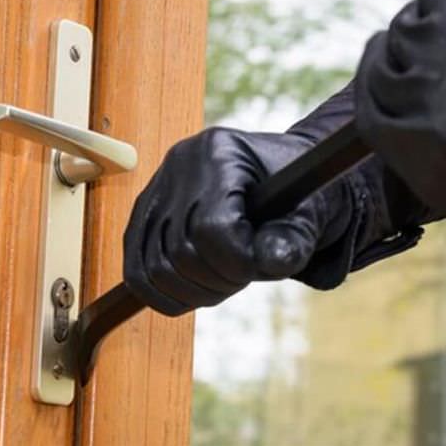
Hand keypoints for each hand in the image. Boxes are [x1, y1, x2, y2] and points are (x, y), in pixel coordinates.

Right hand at [124, 85, 430, 315]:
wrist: (285, 182)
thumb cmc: (300, 196)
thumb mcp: (309, 216)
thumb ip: (292, 242)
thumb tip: (270, 261)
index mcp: (221, 153)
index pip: (212, 228)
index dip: (237, 263)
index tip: (260, 266)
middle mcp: (180, 163)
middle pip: (179, 251)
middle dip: (217, 280)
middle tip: (245, 276)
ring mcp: (157, 187)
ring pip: (152, 266)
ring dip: (191, 291)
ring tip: (224, 281)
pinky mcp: (146, 213)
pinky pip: (136, 268)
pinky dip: (162, 292)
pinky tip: (194, 291)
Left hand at [354, 0, 445, 247]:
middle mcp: (443, 111)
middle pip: (409, 30)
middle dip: (439, 13)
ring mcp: (428, 149)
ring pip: (380, 73)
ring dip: (402, 48)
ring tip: (429, 41)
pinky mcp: (426, 175)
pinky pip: (374, 122)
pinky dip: (377, 91)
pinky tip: (394, 76)